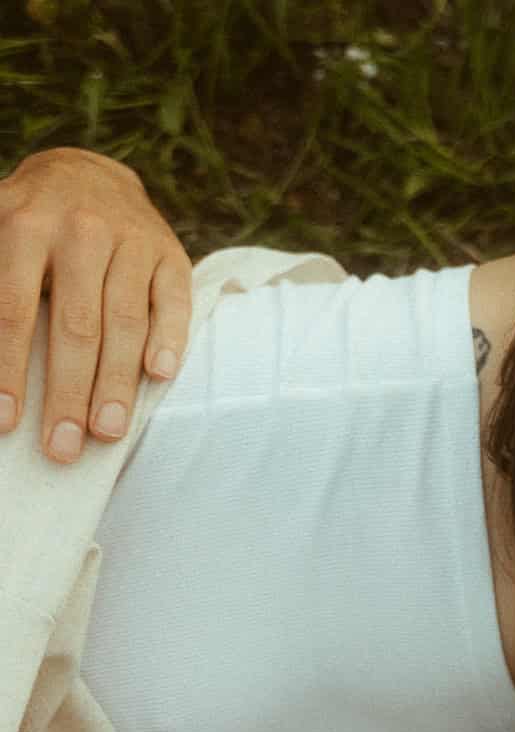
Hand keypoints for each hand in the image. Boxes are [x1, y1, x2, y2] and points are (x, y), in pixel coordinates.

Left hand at [0, 148, 191, 462]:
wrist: (87, 174)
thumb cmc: (29, 225)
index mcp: (22, 227)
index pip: (13, 310)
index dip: (9, 369)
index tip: (6, 421)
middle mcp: (79, 230)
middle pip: (75, 326)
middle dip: (67, 393)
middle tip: (63, 447)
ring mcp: (131, 240)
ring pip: (124, 322)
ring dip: (116, 383)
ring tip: (108, 431)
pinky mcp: (170, 253)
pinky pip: (172, 302)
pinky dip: (168, 339)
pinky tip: (158, 376)